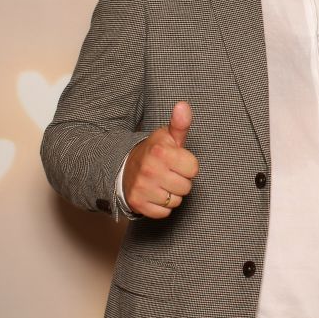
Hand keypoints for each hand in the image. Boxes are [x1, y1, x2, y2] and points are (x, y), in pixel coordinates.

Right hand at [122, 101, 199, 218]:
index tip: (177, 161)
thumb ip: (180, 123)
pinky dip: (162, 206)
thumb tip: (183, 105)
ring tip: (162, 182)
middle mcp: (150, 170)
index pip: (193, 168)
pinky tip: (155, 193)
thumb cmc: (154, 152)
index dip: (188, 165)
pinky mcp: (137, 203)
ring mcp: (142, 188)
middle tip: (169, 173)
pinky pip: (164, 213)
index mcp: (160, 151)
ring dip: (172, 194)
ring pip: (176, 201)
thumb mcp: (167, 136)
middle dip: (181, 180)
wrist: (125, 168)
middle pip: (186, 186)